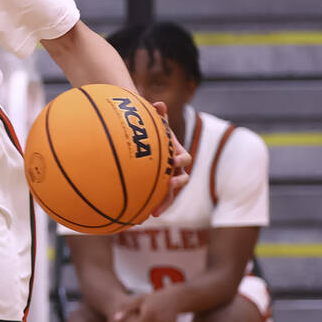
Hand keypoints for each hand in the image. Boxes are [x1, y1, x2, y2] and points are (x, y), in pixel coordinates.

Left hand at [150, 100, 189, 215]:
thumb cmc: (149, 131)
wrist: (143, 140)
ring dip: (164, 203)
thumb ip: (157, 114)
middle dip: (176, 185)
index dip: (181, 160)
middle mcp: (174, 169)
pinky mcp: (157, 188)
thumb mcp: (154, 122)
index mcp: (176, 153)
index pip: (185, 158)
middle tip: (169, 186)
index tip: (174, 161)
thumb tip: (159, 104)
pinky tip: (137, 217)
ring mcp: (166, 180)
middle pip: (181, 179)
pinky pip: (155, 199)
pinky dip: (149, 206)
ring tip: (154, 212)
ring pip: (169, 194)